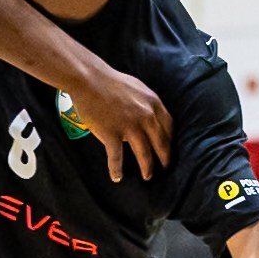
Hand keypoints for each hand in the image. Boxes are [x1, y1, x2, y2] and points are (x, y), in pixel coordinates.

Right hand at [64, 67, 171, 181]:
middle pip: (160, 143)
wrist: (89, 80)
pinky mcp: (112, 134)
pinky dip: (116, 169)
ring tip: (147, 176)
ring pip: (144, 153)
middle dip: (164, 158)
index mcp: (153, 103)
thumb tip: (150, 116)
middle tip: (165, 168)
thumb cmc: (110, 82)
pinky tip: (117, 177)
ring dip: (147, 167)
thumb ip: (146, 103)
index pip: (168, 127)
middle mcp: (145, 116)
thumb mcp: (137, 88)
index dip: (170, 141)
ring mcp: (129, 126)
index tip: (168, 149)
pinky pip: (117, 157)